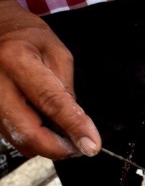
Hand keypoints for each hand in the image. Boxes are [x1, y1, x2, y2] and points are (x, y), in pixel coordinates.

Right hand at [0, 0, 100, 158]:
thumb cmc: (27, 37)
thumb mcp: (57, 54)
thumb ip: (66, 89)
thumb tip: (77, 124)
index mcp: (17, 59)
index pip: (50, 101)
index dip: (73, 127)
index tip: (91, 145)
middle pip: (27, 131)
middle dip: (57, 148)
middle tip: (78, 146)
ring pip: (18, 139)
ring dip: (46, 145)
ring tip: (63, 135)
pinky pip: (11, 135)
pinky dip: (33, 139)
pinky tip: (44, 128)